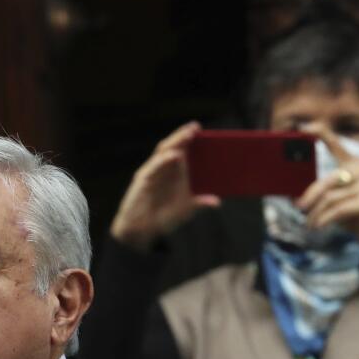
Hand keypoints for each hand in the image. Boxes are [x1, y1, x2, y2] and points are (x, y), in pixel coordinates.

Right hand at [110, 122, 220, 250]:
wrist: (141, 230)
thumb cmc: (162, 218)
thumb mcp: (185, 210)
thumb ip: (199, 203)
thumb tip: (217, 202)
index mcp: (175, 172)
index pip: (184, 150)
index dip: (191, 140)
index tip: (202, 130)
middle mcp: (164, 169)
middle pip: (174, 146)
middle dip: (183, 136)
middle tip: (196, 127)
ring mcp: (152, 172)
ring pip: (163, 151)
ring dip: (175, 142)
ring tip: (187, 134)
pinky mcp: (143, 180)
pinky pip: (154, 167)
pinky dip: (164, 160)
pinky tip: (174, 156)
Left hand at [296, 123, 358, 266]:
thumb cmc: (351, 215)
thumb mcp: (333, 201)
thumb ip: (320, 194)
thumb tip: (292, 196)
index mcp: (353, 165)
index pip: (336, 145)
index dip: (320, 134)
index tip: (303, 128)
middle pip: (327, 180)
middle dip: (309, 197)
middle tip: (298, 208)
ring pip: (330, 198)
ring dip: (315, 215)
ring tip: (311, 224)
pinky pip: (338, 209)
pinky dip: (325, 220)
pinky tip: (318, 227)